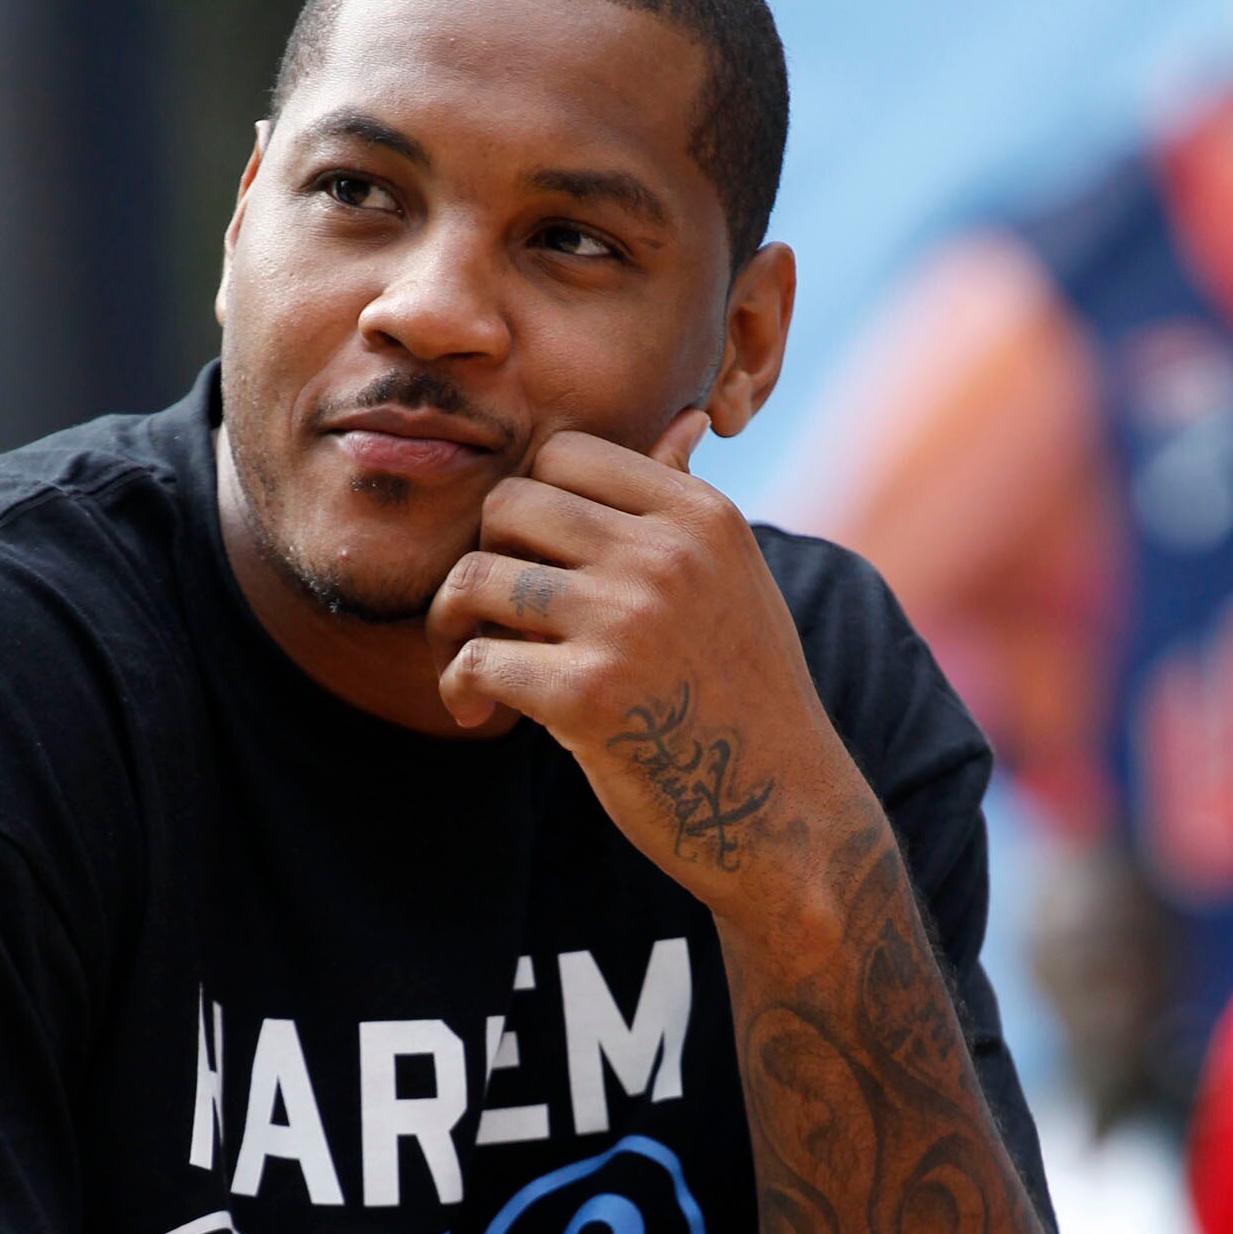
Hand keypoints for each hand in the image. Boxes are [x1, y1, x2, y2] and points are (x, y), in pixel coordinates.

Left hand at [427, 414, 864, 925]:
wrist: (783, 812)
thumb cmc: (746, 696)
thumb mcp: (737, 581)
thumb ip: (686, 505)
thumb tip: (682, 421)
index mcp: (700, 517)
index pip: (564, 452)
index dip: (528, 505)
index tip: (530, 559)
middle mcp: (664, 556)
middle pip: (508, 503)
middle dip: (481, 556)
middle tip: (484, 615)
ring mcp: (626, 623)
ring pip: (477, 575)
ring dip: (449, 623)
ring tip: (467, 660)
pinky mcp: (587, 697)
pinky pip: (476, 660)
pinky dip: (458, 687)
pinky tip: (475, 713)